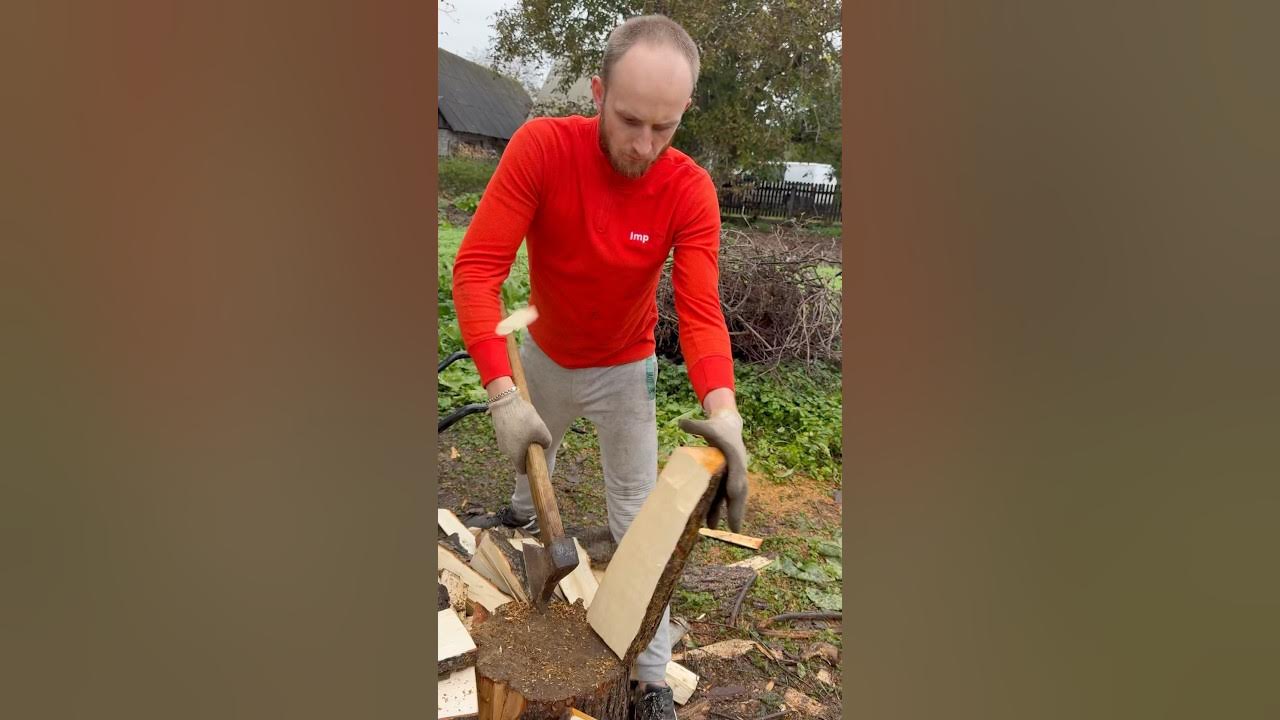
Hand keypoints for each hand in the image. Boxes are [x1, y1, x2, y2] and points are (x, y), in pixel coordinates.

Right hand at [488, 391, 551, 472]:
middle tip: (534, 436)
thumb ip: (546, 442)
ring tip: (526, 425)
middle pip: (519, 455)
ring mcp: (500, 441)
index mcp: (515, 455)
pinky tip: (519, 420)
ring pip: (514, 444)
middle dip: (527, 448)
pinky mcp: (498, 430)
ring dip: (521, 438)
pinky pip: (510, 435)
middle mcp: (505, 451)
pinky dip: (515, 430)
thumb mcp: (542, 431)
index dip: (530, 467)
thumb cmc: (524, 419)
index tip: (536, 458)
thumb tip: (544, 445)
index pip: (522, 469)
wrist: (505, 401)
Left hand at [679, 410, 748, 531]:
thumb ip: (696, 426)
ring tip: (722, 530)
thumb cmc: (717, 427)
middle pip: (739, 491)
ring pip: (732, 498)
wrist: (729, 426)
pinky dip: (719, 509)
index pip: (736, 470)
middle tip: (735, 528)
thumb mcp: (707, 425)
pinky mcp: (726, 480)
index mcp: (734, 455)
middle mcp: (737, 468)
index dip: (735, 482)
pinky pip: (724, 497)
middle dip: (737, 509)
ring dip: (729, 514)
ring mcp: (733, 476)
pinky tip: (710, 523)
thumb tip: (681, 423)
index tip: (732, 494)